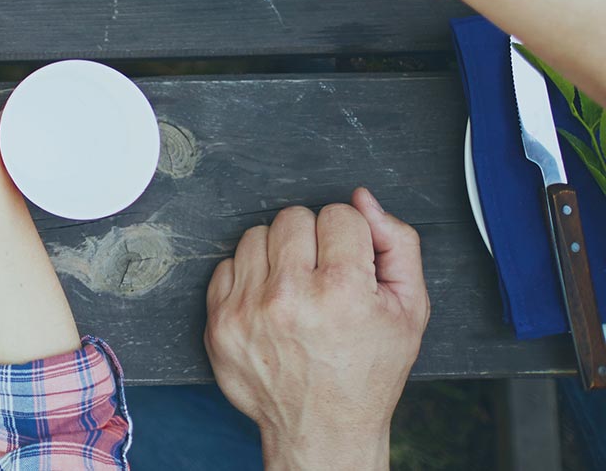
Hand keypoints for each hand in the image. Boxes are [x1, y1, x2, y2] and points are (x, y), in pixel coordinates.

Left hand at [205, 190, 427, 469]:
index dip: (350, 238)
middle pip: (293, 217)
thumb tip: (364, 199)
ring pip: (257, 234)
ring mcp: (248, 308)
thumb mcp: (409, 312)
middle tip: (323, 276)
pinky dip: (249, 278)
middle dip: (313, 240)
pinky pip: (227, 264)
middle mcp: (290, 296)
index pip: (339, 214)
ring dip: (278, 254)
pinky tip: (271, 303)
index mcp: (342, 291)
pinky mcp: (219, 320)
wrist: (323, 429)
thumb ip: (398, 245)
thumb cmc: (367, 373)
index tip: (351, 266)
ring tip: (296, 289)